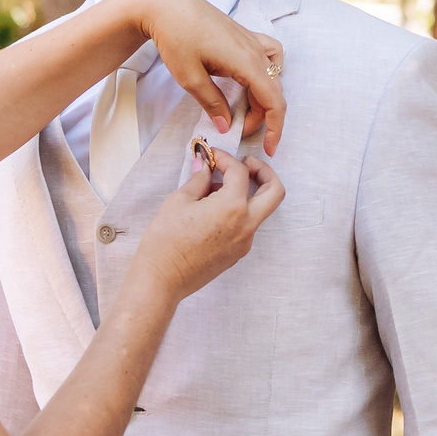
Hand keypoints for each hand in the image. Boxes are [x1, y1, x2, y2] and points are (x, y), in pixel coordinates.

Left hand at [130, 0, 286, 155]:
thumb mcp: (190, 78)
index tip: (268, 148)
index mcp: (246, 62)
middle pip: (273, 92)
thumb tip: (227, 126)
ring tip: (242, 110)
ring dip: (262, 98)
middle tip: (239, 130)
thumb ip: (213, 104)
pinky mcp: (245, 36)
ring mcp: (252, 41)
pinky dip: (268, 72)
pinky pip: (270, 56)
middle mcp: (256, 51)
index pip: (274, 101)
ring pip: (272, 76)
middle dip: (261, 117)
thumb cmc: (175, 37)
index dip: (275, 128)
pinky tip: (251, 79)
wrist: (166, 5)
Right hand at [131, 146, 283, 302]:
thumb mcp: (179, 201)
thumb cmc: (166, 240)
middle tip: (246, 164)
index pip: (240, 172)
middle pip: (274, 191)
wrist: (162, 278)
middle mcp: (246, 225)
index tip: (213, 156)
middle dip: (264, 172)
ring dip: (248, 193)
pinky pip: (247, 225)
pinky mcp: (238, 253)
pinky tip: (213, 209)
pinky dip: (238, 211)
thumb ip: (198, 180)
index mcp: (233, 207)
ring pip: (261, 210)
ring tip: (217, 189)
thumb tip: (205, 166)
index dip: (226, 158)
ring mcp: (245, 241)